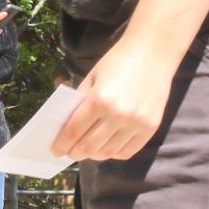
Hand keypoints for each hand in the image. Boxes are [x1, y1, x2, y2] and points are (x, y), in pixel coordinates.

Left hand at [52, 40, 172, 160]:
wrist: (152, 53)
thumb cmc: (117, 62)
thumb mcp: (92, 78)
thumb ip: (81, 103)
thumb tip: (69, 129)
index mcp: (99, 100)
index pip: (74, 131)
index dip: (62, 144)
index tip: (55, 151)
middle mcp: (118, 115)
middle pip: (90, 146)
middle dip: (76, 153)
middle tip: (70, 153)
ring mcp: (136, 123)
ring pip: (108, 152)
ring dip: (94, 155)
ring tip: (87, 152)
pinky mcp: (151, 128)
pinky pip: (128, 151)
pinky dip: (114, 153)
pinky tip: (107, 148)